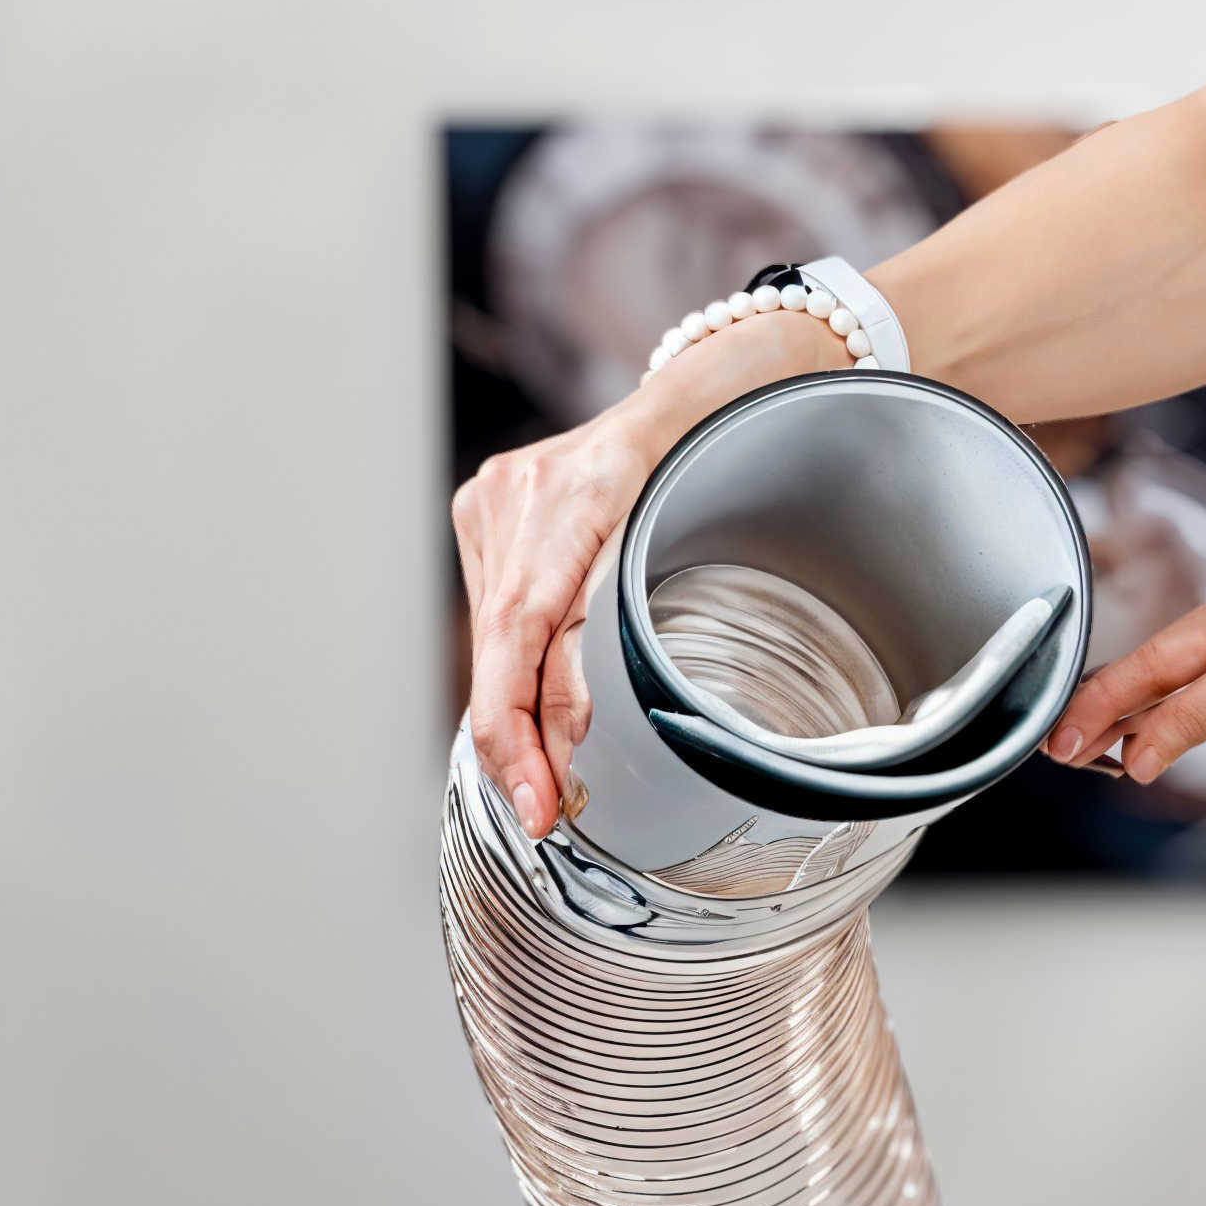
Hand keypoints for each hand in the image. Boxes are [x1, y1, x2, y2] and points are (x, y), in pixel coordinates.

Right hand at [453, 308, 845, 835]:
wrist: (704, 393)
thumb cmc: (715, 459)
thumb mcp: (676, 547)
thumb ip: (609, 634)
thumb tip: (568, 731)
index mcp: (573, 495)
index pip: (520, 636)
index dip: (517, 728)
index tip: (535, 799)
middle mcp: (515, 495)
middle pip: (499, 648)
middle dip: (516, 742)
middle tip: (542, 813)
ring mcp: (494, 502)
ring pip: (494, 639)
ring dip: (513, 711)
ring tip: (541, 779)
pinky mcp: (490, 515)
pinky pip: (497, 613)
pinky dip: (514, 670)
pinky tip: (529, 715)